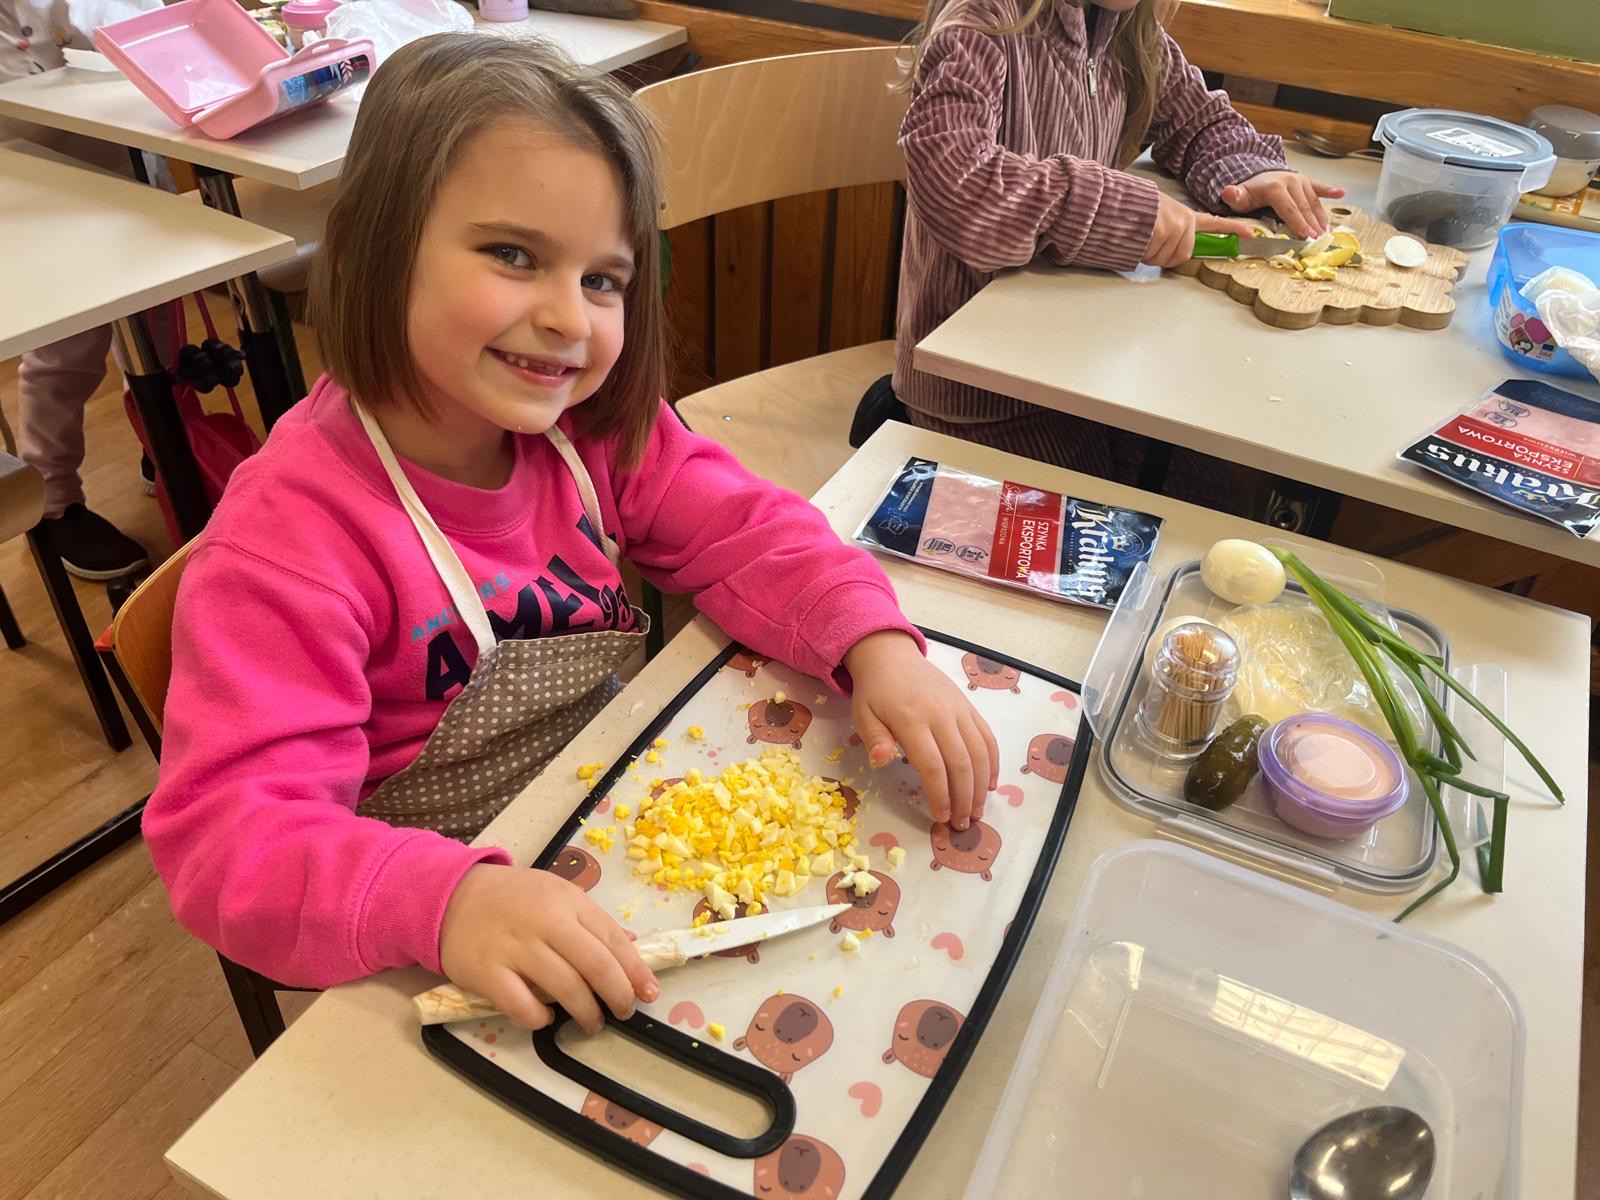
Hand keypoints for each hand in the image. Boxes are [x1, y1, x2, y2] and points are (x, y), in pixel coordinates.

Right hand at [439, 864, 657, 1032]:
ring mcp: (516, 948)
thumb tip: (630, 946)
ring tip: (592, 1023)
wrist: (451, 895)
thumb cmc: (512, 898)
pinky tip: (546, 1018)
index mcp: (568, 900)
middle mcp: (545, 922)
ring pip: (566, 989)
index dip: (636, 970)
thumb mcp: (556, 894)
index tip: (650, 993)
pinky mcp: (487, 972)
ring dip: (586, 1013)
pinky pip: (523, 1007)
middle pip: (596, 966)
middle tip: (625, 1012)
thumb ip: (590, 920)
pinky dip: (540, 1019)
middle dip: (618, 996)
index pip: (613, 939)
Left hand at [844, 630, 998, 830]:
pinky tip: (990, 784)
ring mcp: (959, 709)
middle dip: (963, 799)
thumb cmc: (875, 692)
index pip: (932, 766)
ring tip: (976, 812)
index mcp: (911, 719)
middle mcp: (941, 714)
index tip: (940, 818)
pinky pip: (987, 736)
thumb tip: (881, 761)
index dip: (940, 795)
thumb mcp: (863, 715)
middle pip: (961, 763)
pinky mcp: (968, 706)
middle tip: (961, 824)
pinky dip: (993, 762)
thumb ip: (874, 739)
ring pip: (980, 753)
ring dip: (981, 786)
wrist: (892, 656)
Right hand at [1143, 193, 1257, 267]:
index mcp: (1184, 215)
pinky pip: (1155, 257)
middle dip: (1165, 257)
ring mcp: (1174, 226)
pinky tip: (1137, 239)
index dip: (1232, 228)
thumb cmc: (1133, 209)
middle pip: (1182, 254)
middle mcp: (1183, 220)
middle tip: (1151, 246)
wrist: (1117, 201)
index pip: (1212, 223)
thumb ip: (1171, 228)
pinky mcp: (1162, 232)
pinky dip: (1143, 254)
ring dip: (1151, 255)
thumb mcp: (1158, 213)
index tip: (1248, 233)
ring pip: (1166, 259)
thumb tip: (1168, 245)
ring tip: (1141, 238)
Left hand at [1220, 170, 1346, 239]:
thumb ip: (1234, 197)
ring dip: (1321, 217)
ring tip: (1326, 233)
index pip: (1289, 208)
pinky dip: (1330, 191)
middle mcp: (1291, 181)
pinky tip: (1341, 193)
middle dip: (1312, 224)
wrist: (1258, 175)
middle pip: (1304, 207)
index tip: (1306, 236)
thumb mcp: (1239, 196)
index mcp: (1275, 187)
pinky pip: (1320, 187)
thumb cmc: (1250, 192)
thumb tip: (1229, 193)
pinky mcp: (1308, 182)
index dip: (1298, 223)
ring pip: (1313, 201)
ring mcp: (1301, 181)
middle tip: (1319, 240)